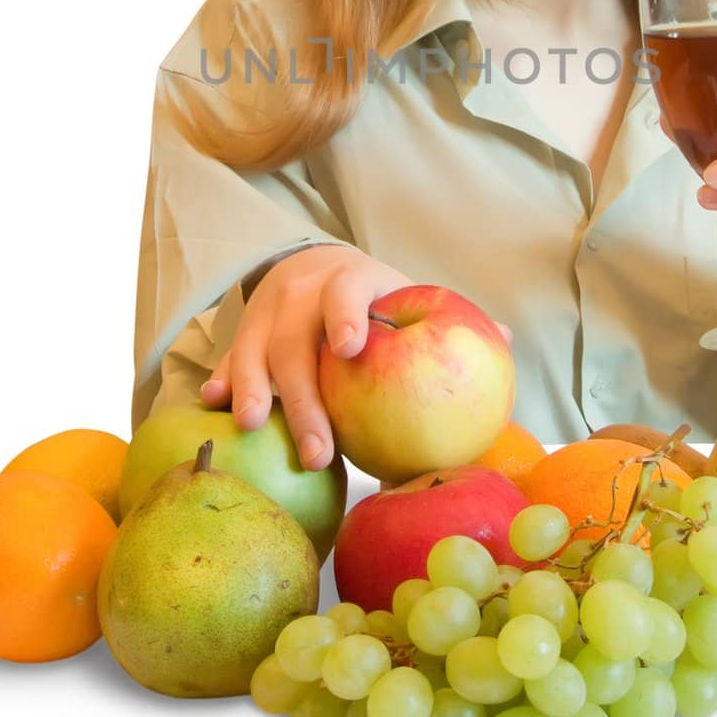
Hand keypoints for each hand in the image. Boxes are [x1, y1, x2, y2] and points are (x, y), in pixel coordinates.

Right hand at [198, 245, 513, 470]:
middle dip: (303, 397)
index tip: (350, 350)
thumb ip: (446, 317)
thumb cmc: (374, 296)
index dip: (347, 316)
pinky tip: (211, 409)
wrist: (310, 264)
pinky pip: (226, 359)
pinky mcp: (242, 334)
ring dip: (250, 390)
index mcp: (349, 279)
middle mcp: (301, 293)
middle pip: (294, 342)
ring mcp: (266, 313)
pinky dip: (217, 382)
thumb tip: (505, 340)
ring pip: (252, 351)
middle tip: (320, 452)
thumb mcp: (403, 293)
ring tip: (253, 429)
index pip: (347, 292)